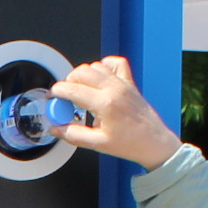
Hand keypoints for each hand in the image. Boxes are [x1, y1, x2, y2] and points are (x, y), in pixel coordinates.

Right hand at [47, 56, 184, 169]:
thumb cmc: (131, 144)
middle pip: (81, 72)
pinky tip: (100, 78)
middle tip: (66, 97)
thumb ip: (73, 134)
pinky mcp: (130, 83)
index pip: (73, 89)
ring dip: (84, 75)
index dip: (57, 92)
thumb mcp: (98, 143)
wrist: (154, 143)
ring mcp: (123, 84)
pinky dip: (104, 66)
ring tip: (82, 91)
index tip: (53, 97)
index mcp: (105, 104)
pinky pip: (116, 63)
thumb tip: (56, 128)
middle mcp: (114, 89)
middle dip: (68, 81)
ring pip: (95, 66)